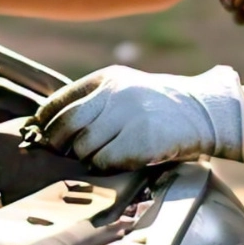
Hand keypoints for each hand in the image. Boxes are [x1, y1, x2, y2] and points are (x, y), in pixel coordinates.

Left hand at [34, 64, 243, 170]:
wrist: (202, 111)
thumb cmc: (157, 104)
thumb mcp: (124, 87)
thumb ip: (92, 100)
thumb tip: (48, 125)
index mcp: (106, 79)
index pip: (58, 102)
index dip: (45, 122)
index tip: (41, 134)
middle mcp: (113, 95)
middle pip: (64, 127)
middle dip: (58, 144)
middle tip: (63, 152)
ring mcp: (126, 118)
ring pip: (81, 147)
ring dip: (84, 157)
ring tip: (99, 154)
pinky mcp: (138, 142)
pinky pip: (102, 162)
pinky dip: (103, 166)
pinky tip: (115, 160)